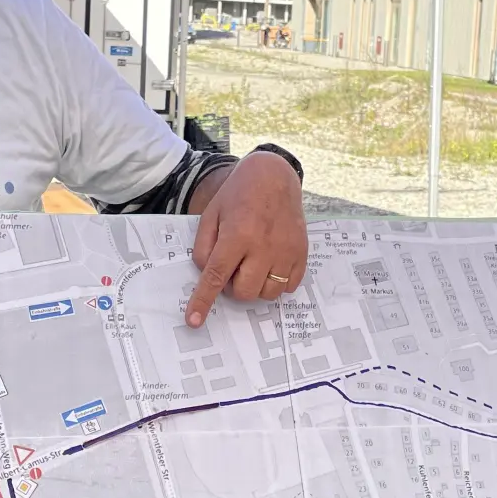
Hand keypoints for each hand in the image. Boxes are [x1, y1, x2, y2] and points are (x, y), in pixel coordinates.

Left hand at [185, 151, 306, 327]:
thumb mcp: (212, 215)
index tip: (195, 320)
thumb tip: (207, 276)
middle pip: (243, 291)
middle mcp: (264, 246)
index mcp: (238, 234)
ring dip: (254, 286)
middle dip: (232, 286)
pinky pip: (288, 287)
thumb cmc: (239, 195)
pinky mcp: (301, 253)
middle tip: (232, 266)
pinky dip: (275, 282)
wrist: (274, 177)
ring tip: (252, 264)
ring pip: (267, 294)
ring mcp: (286, 251)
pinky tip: (269, 264)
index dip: (203, 301)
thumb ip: (204, 247)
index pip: (216, 276)